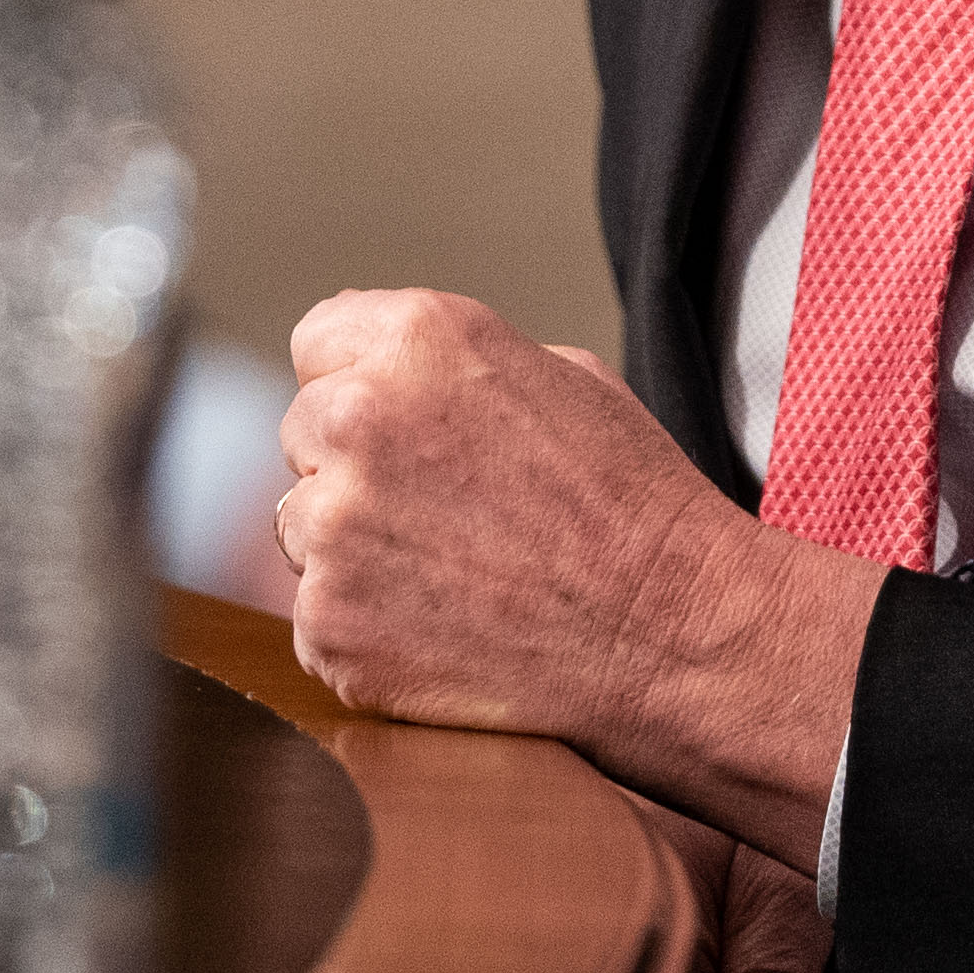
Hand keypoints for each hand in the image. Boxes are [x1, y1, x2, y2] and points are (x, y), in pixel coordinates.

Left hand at [277, 286, 876, 864]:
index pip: (319, 344)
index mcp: (417, 340)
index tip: (406, 432)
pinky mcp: (328, 624)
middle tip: (443, 516)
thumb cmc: (632, 503)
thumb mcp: (562, 376)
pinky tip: (442, 632)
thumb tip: (379, 375)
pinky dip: (364, 630)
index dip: (365, 387)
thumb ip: (450, 365)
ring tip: (453, 577)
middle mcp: (358, 419)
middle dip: (355, 468)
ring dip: (354, 551)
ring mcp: (332, 528)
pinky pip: (315, 617)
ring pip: (301, 528)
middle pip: (305, 434)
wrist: (673, 631)